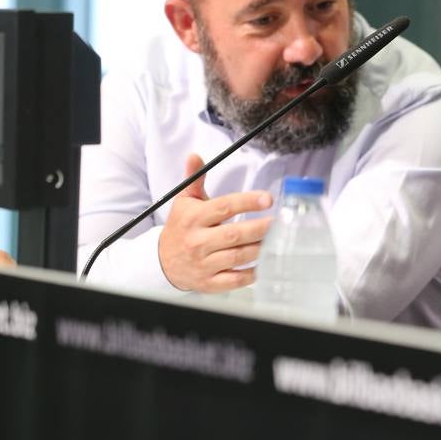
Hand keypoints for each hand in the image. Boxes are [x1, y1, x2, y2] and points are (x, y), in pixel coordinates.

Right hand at [158, 154, 272, 292]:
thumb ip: (194, 179)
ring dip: (259, 249)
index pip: (224, 207)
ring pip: (237, 256)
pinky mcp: (208, 283)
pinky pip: (234, 280)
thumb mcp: (185, 201)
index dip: (248, 202)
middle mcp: (197, 241)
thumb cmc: (181, 227)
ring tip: (275, 240)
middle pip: (234, 234)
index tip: (268, 199)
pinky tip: (263, 265)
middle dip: (260, 228)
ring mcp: (203, 264)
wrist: (162, 261)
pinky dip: (251, 275)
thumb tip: (195, 156)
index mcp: (193, 218)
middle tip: (278, 222)